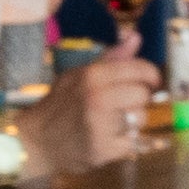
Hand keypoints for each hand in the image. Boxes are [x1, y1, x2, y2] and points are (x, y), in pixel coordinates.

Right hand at [19, 52, 157, 175]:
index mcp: (93, 75)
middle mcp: (98, 98)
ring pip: (141, 119)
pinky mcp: (103, 150)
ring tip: (115, 122)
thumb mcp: (79, 74)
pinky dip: (125, 142)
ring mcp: (100, 126)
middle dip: (139, 99)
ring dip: (133, 121)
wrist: (36, 141)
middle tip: (126, 104)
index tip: (151, 82)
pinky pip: (133, 142)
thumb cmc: (60, 105)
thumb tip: (136, 37)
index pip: (140, 70)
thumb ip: (111, 58)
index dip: (151, 76)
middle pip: (143, 95)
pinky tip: (110, 138)